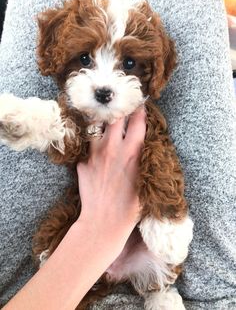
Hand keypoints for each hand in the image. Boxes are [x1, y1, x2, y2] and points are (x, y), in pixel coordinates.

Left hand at [77, 107, 145, 250]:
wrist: (104, 222)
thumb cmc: (131, 206)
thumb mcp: (146, 180)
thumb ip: (143, 159)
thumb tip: (141, 145)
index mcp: (132, 152)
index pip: (137, 121)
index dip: (139, 110)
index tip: (139, 103)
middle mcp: (113, 148)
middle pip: (116, 117)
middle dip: (120, 108)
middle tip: (121, 105)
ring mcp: (95, 154)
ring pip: (97, 126)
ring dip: (103, 121)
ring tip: (104, 118)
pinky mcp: (82, 163)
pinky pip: (86, 146)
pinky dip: (91, 141)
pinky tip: (93, 142)